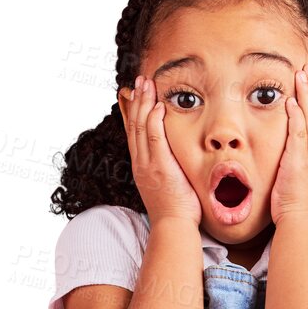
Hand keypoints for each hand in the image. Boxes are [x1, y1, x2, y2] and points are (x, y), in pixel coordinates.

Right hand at [120, 75, 200, 226]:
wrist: (173, 227)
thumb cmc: (175, 211)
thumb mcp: (166, 185)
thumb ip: (165, 168)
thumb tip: (171, 160)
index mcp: (141, 166)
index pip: (133, 133)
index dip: (132, 111)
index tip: (134, 94)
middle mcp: (141, 163)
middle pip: (133, 124)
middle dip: (136, 100)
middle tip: (140, 80)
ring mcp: (148, 164)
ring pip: (140, 126)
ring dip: (144, 102)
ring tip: (147, 84)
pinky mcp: (160, 167)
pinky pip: (154, 138)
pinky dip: (154, 120)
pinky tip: (158, 105)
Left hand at [270, 63, 307, 223]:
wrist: (300, 220)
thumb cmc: (298, 204)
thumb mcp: (305, 176)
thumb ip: (303, 159)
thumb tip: (295, 150)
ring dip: (306, 94)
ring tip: (301, 75)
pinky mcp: (300, 161)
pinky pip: (299, 132)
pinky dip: (296, 115)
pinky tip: (291, 100)